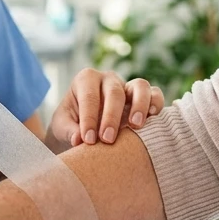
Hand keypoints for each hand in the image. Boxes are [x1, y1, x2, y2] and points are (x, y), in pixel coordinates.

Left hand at [48, 69, 164, 147]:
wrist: (85, 129)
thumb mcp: (62, 127)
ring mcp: (128, 86)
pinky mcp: (144, 97)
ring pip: (140, 86)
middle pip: (114, 92)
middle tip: (107, 140)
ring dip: (139, 105)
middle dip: (111, 117)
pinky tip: (152, 119)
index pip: (89, 97)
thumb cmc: (71, 124)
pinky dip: (156, 104)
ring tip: (135, 125)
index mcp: (86, 80)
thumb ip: (68, 131)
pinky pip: (155, 94)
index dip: (89, 118)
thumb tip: (78, 140)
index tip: (88, 140)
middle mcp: (108, 79)